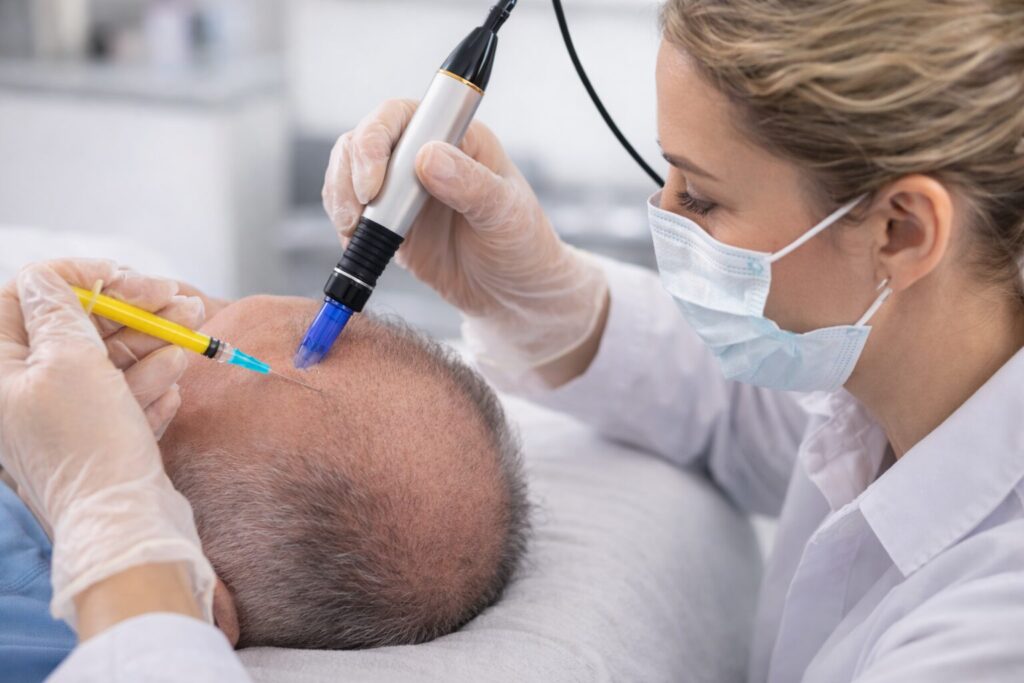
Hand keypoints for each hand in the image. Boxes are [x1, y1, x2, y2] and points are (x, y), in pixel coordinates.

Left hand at [0, 260, 213, 626]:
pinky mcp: (99, 441)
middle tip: (181, 299)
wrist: (124, 526)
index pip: (26, 296)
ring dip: (155, 342)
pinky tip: (174, 386)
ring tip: (195, 330)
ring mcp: (63, 421)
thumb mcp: (69, 361)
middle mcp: (23, 396)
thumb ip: (59, 309)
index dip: (78, 277)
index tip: (126, 276)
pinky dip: (152, 387)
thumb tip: (48, 277)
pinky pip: (125, 399)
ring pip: (109, 361)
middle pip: (78, 327)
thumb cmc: (88, 443)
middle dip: (134, 310)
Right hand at [322, 99, 608, 372]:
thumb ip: (471, 185)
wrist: (513, 293)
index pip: (400, 116)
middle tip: (356, 215)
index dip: (375, 141)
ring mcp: (402, 187)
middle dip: (349, 173)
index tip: (374, 185)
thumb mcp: (506, 214)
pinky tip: (357, 243)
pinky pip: (352, 209)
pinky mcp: (389, 220)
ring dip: (340, 197)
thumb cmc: (522, 245)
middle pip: (363, 139)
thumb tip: (428, 158)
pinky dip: (345, 224)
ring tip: (354, 231)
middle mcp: (424, 153)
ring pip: (348, 171)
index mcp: (456, 136)